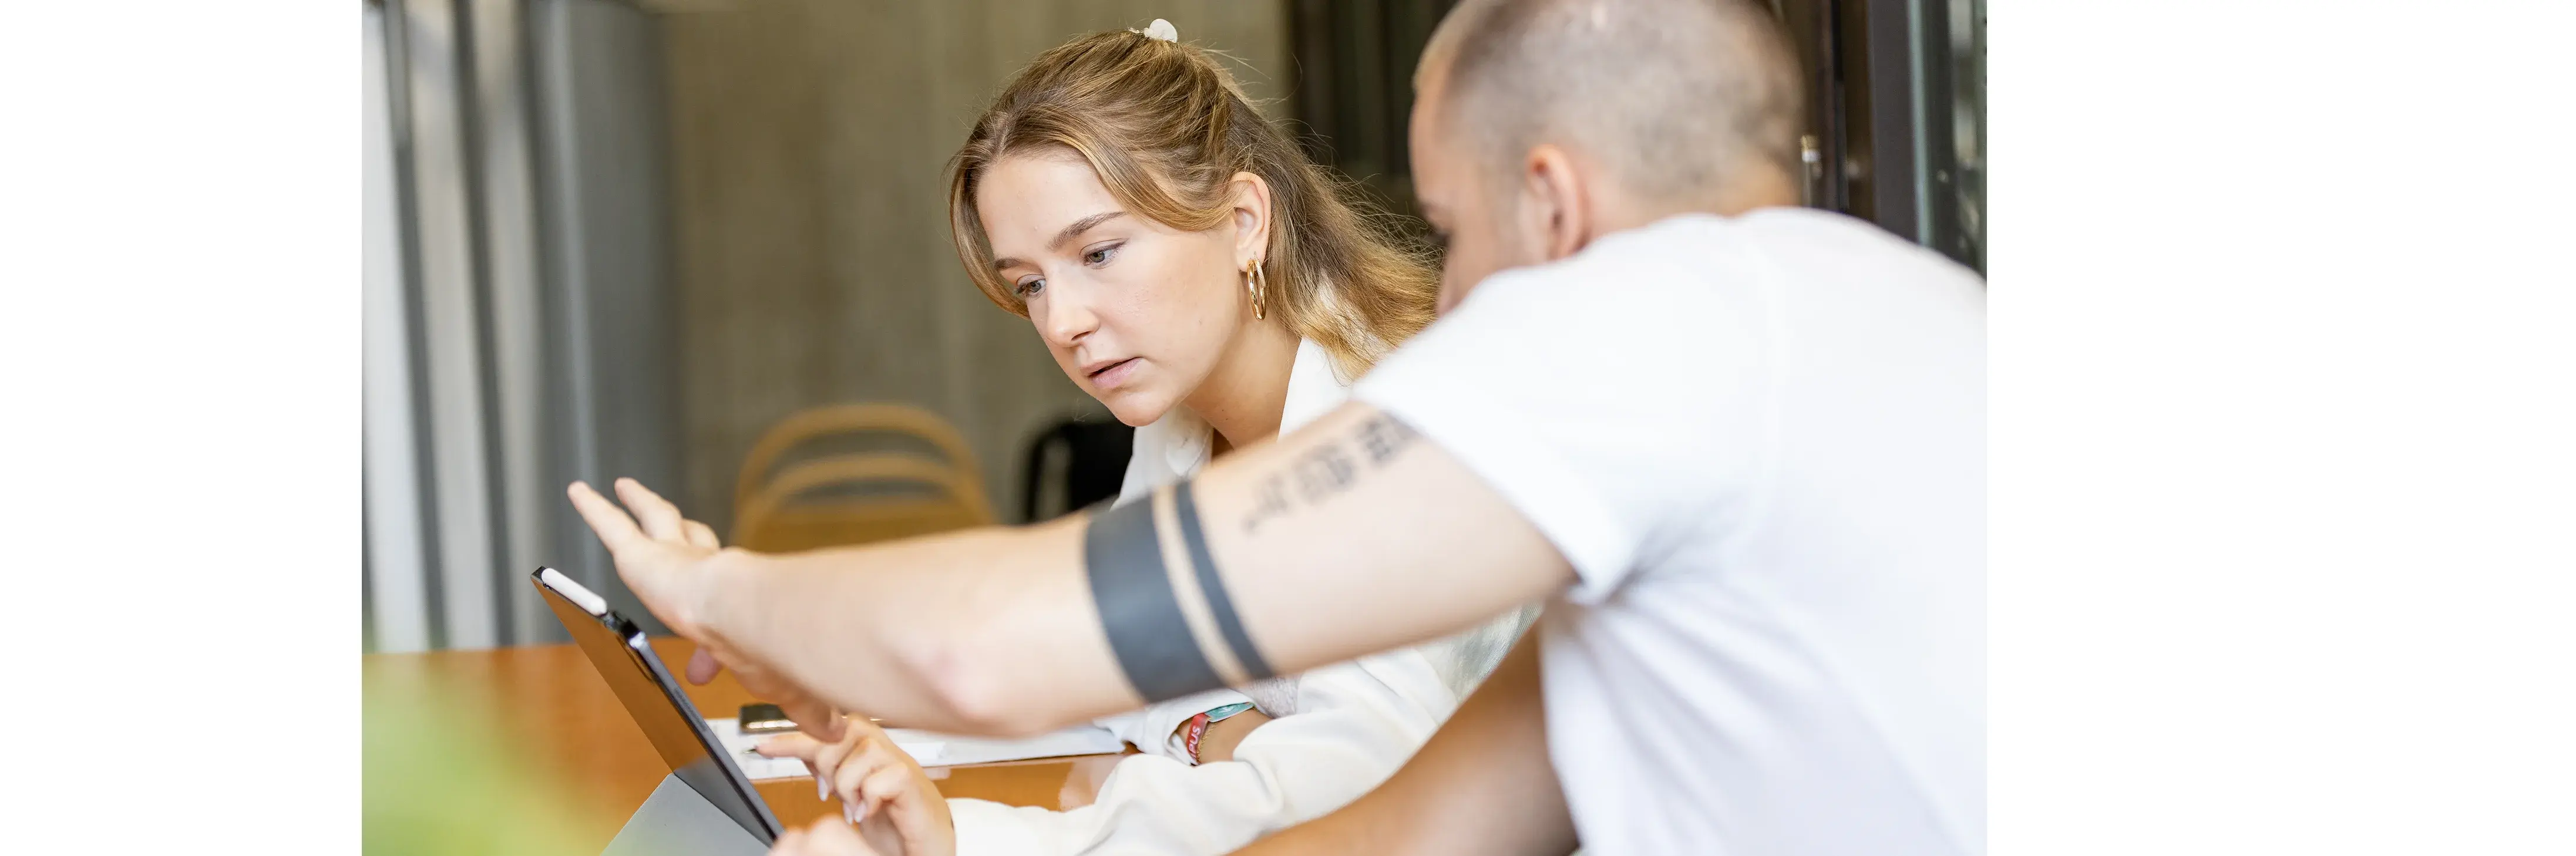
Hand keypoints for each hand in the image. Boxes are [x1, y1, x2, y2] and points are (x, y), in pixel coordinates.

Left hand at [566, 478, 845, 741]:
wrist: (748, 615)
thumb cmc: (765, 649)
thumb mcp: (781, 686)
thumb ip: (805, 708)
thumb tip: (833, 733)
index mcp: (735, 606)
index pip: (723, 610)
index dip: (712, 641)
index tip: (703, 668)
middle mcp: (707, 576)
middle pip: (693, 547)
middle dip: (687, 544)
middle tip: (674, 549)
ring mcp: (675, 562)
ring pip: (657, 522)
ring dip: (645, 506)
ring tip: (628, 489)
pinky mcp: (642, 557)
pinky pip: (611, 526)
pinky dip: (594, 510)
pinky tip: (579, 492)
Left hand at [759, 717, 955, 855]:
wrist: (928, 844)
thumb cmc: (894, 819)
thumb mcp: (851, 791)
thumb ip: (830, 768)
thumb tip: (798, 748)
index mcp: (868, 747)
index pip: (827, 729)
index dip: (794, 737)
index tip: (763, 746)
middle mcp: (886, 748)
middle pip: (843, 731)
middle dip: (827, 765)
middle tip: (833, 793)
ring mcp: (901, 762)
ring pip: (863, 753)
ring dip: (849, 785)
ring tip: (854, 807)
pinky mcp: (913, 783)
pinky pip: (882, 777)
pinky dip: (868, 797)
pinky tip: (869, 812)